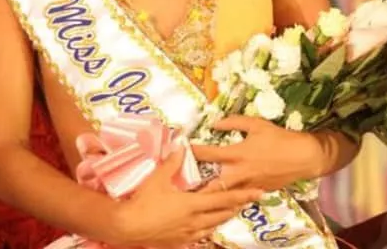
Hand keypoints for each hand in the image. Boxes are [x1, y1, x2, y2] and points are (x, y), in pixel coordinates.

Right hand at [112, 147, 260, 247]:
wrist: (128, 227)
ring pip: (214, 225)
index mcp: (192, 204)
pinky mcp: (180, 242)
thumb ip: (172, 162)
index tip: (258, 191)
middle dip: (238, 206)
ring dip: (226, 217)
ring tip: (234, 209)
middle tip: (251, 199)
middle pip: (223, 214)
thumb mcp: (158, 178)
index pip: (223, 198)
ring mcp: (188, 234)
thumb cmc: (144, 202)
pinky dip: (210, 227)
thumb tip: (181, 146)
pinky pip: (201, 235)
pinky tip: (210, 225)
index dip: (242, 195)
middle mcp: (195, 221)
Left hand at [192, 116, 319, 191]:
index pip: (210, 154)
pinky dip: (229, 199)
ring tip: (197, 195)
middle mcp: (241, 173)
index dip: (194, 151)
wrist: (303, 157)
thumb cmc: (279, 138)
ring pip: (225, 196)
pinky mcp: (258, 192)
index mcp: (239, 154)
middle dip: (197, 187)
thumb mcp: (256, 124)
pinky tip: (221, 199)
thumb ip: (234, 122)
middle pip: (213, 185)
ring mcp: (249, 186)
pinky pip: (239, 198)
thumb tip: (215, 123)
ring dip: (211, 195)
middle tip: (182, 185)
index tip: (182, 150)